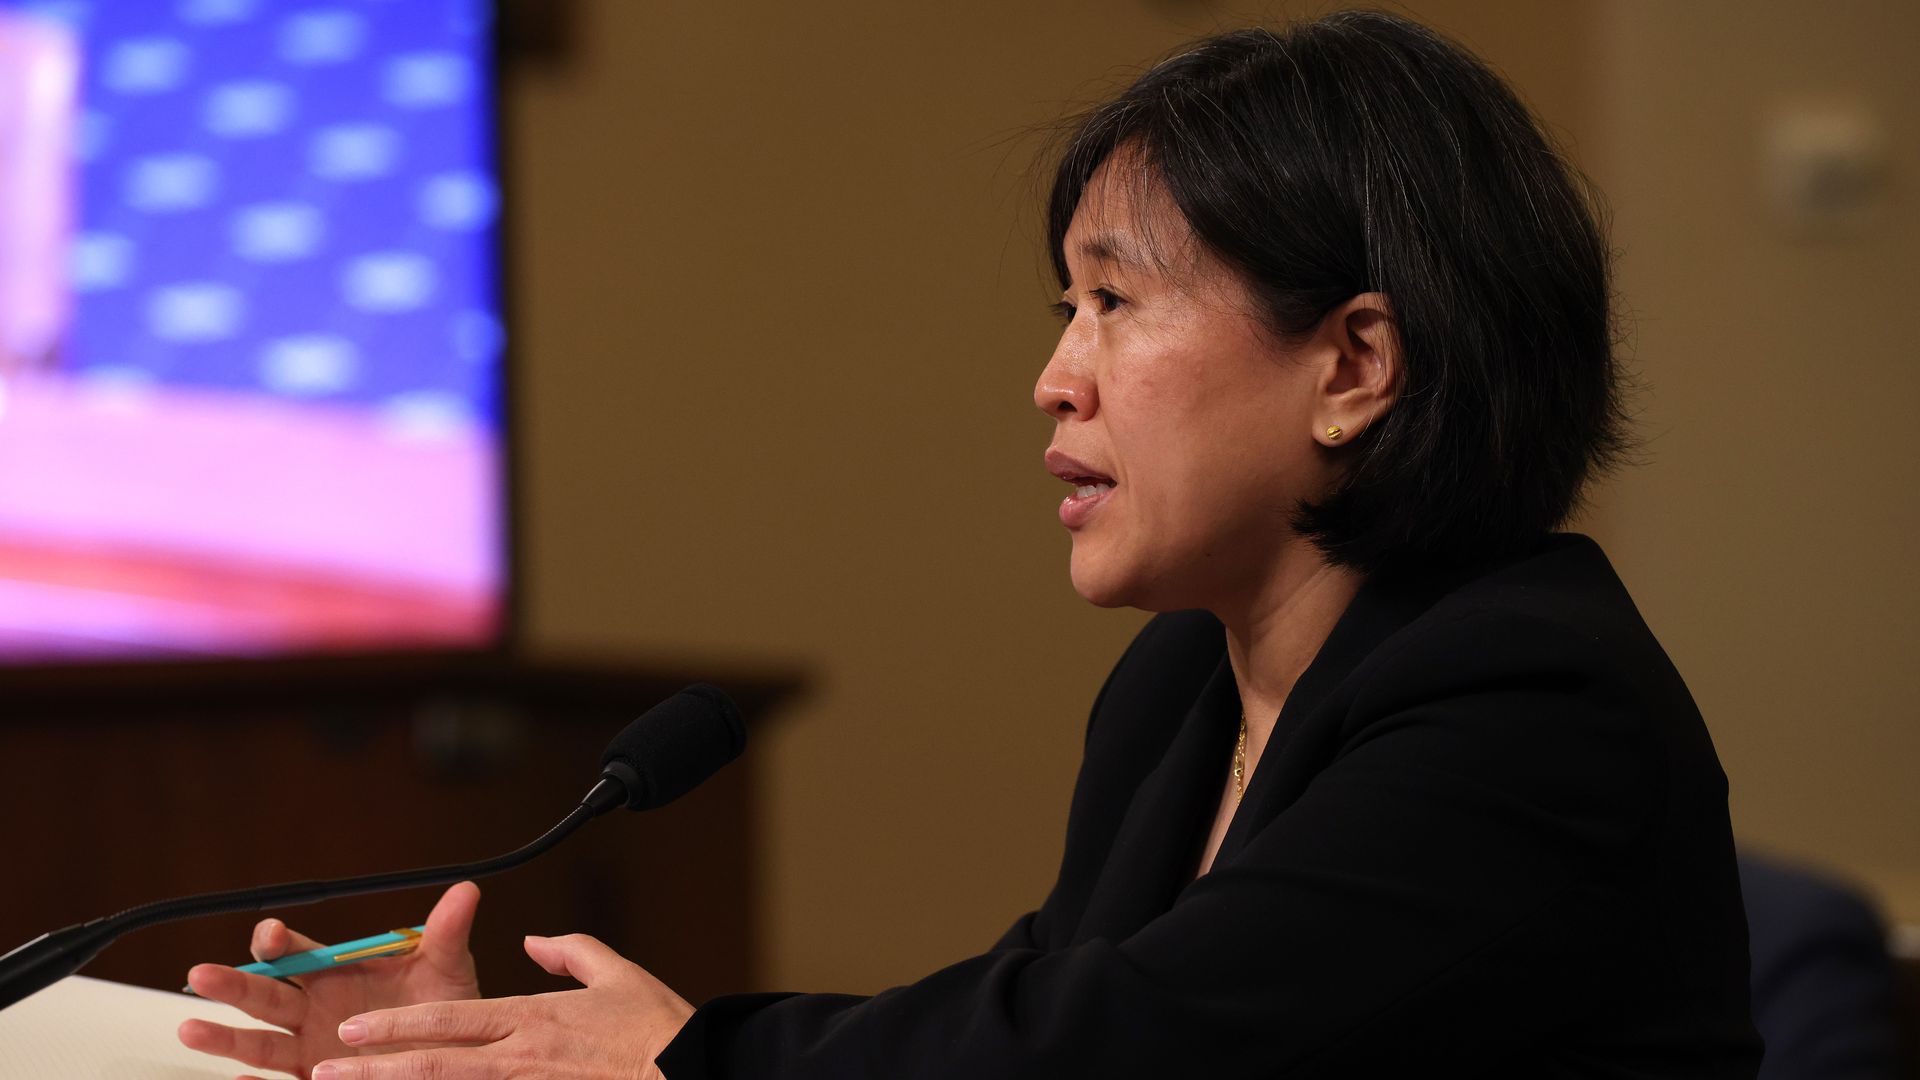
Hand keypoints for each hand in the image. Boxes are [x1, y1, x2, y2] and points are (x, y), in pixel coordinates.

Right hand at [178, 881, 483, 1079]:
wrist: (453, 1056)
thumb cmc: (443, 1008)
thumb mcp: (448, 970)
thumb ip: (447, 935)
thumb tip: (466, 892)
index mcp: (338, 973)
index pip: (296, 952)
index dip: (278, 941)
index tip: (272, 937)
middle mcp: (315, 1010)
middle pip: (265, 994)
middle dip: (232, 983)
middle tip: (201, 974)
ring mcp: (310, 1049)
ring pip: (259, 1042)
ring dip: (224, 1036)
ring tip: (189, 1030)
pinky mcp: (315, 1079)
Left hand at [309, 933, 694, 1079]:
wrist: (689, 1071)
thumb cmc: (658, 1028)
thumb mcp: (616, 972)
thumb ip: (569, 950)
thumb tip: (534, 940)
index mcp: (533, 1015)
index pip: (449, 1018)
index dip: (395, 1025)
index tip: (354, 1031)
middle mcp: (521, 1055)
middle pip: (433, 1063)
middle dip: (373, 1070)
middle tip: (326, 1073)